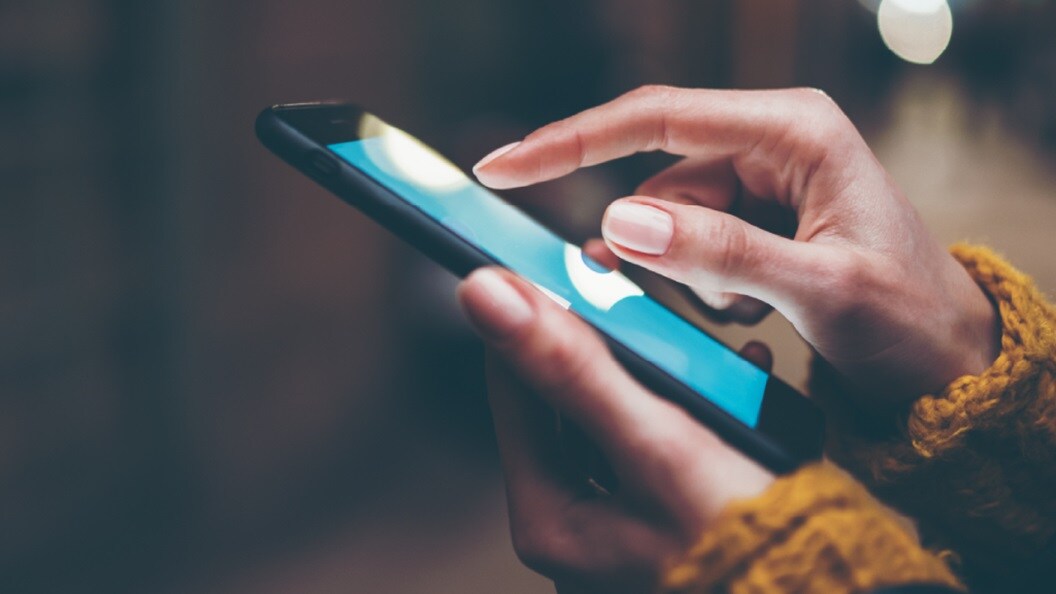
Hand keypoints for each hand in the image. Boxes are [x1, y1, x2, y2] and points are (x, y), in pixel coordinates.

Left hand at [458, 267, 772, 592]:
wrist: (839, 592)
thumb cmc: (748, 542)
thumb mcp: (655, 443)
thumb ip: (573, 368)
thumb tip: (486, 298)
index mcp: (549, 516)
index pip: (513, 386)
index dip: (534, 317)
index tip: (560, 266)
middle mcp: (574, 525)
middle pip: (567, 399)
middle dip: (606, 342)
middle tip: (632, 292)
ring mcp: (618, 525)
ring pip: (619, 413)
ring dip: (655, 368)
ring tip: (689, 331)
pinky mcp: (665, 517)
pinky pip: (662, 439)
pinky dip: (691, 404)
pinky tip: (733, 375)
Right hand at [474, 86, 1000, 403]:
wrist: (948, 363)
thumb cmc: (910, 320)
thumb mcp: (823, 290)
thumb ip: (722, 252)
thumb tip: (619, 223)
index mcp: (794, 131)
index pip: (657, 119)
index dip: (571, 142)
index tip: (502, 166)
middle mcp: (771, 142)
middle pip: (656, 176)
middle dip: (655, 243)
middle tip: (703, 298)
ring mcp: (759, 180)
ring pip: (666, 219)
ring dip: (688, 274)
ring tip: (753, 309)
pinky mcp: (752, 218)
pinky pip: (687, 243)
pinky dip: (699, 283)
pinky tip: (752, 308)